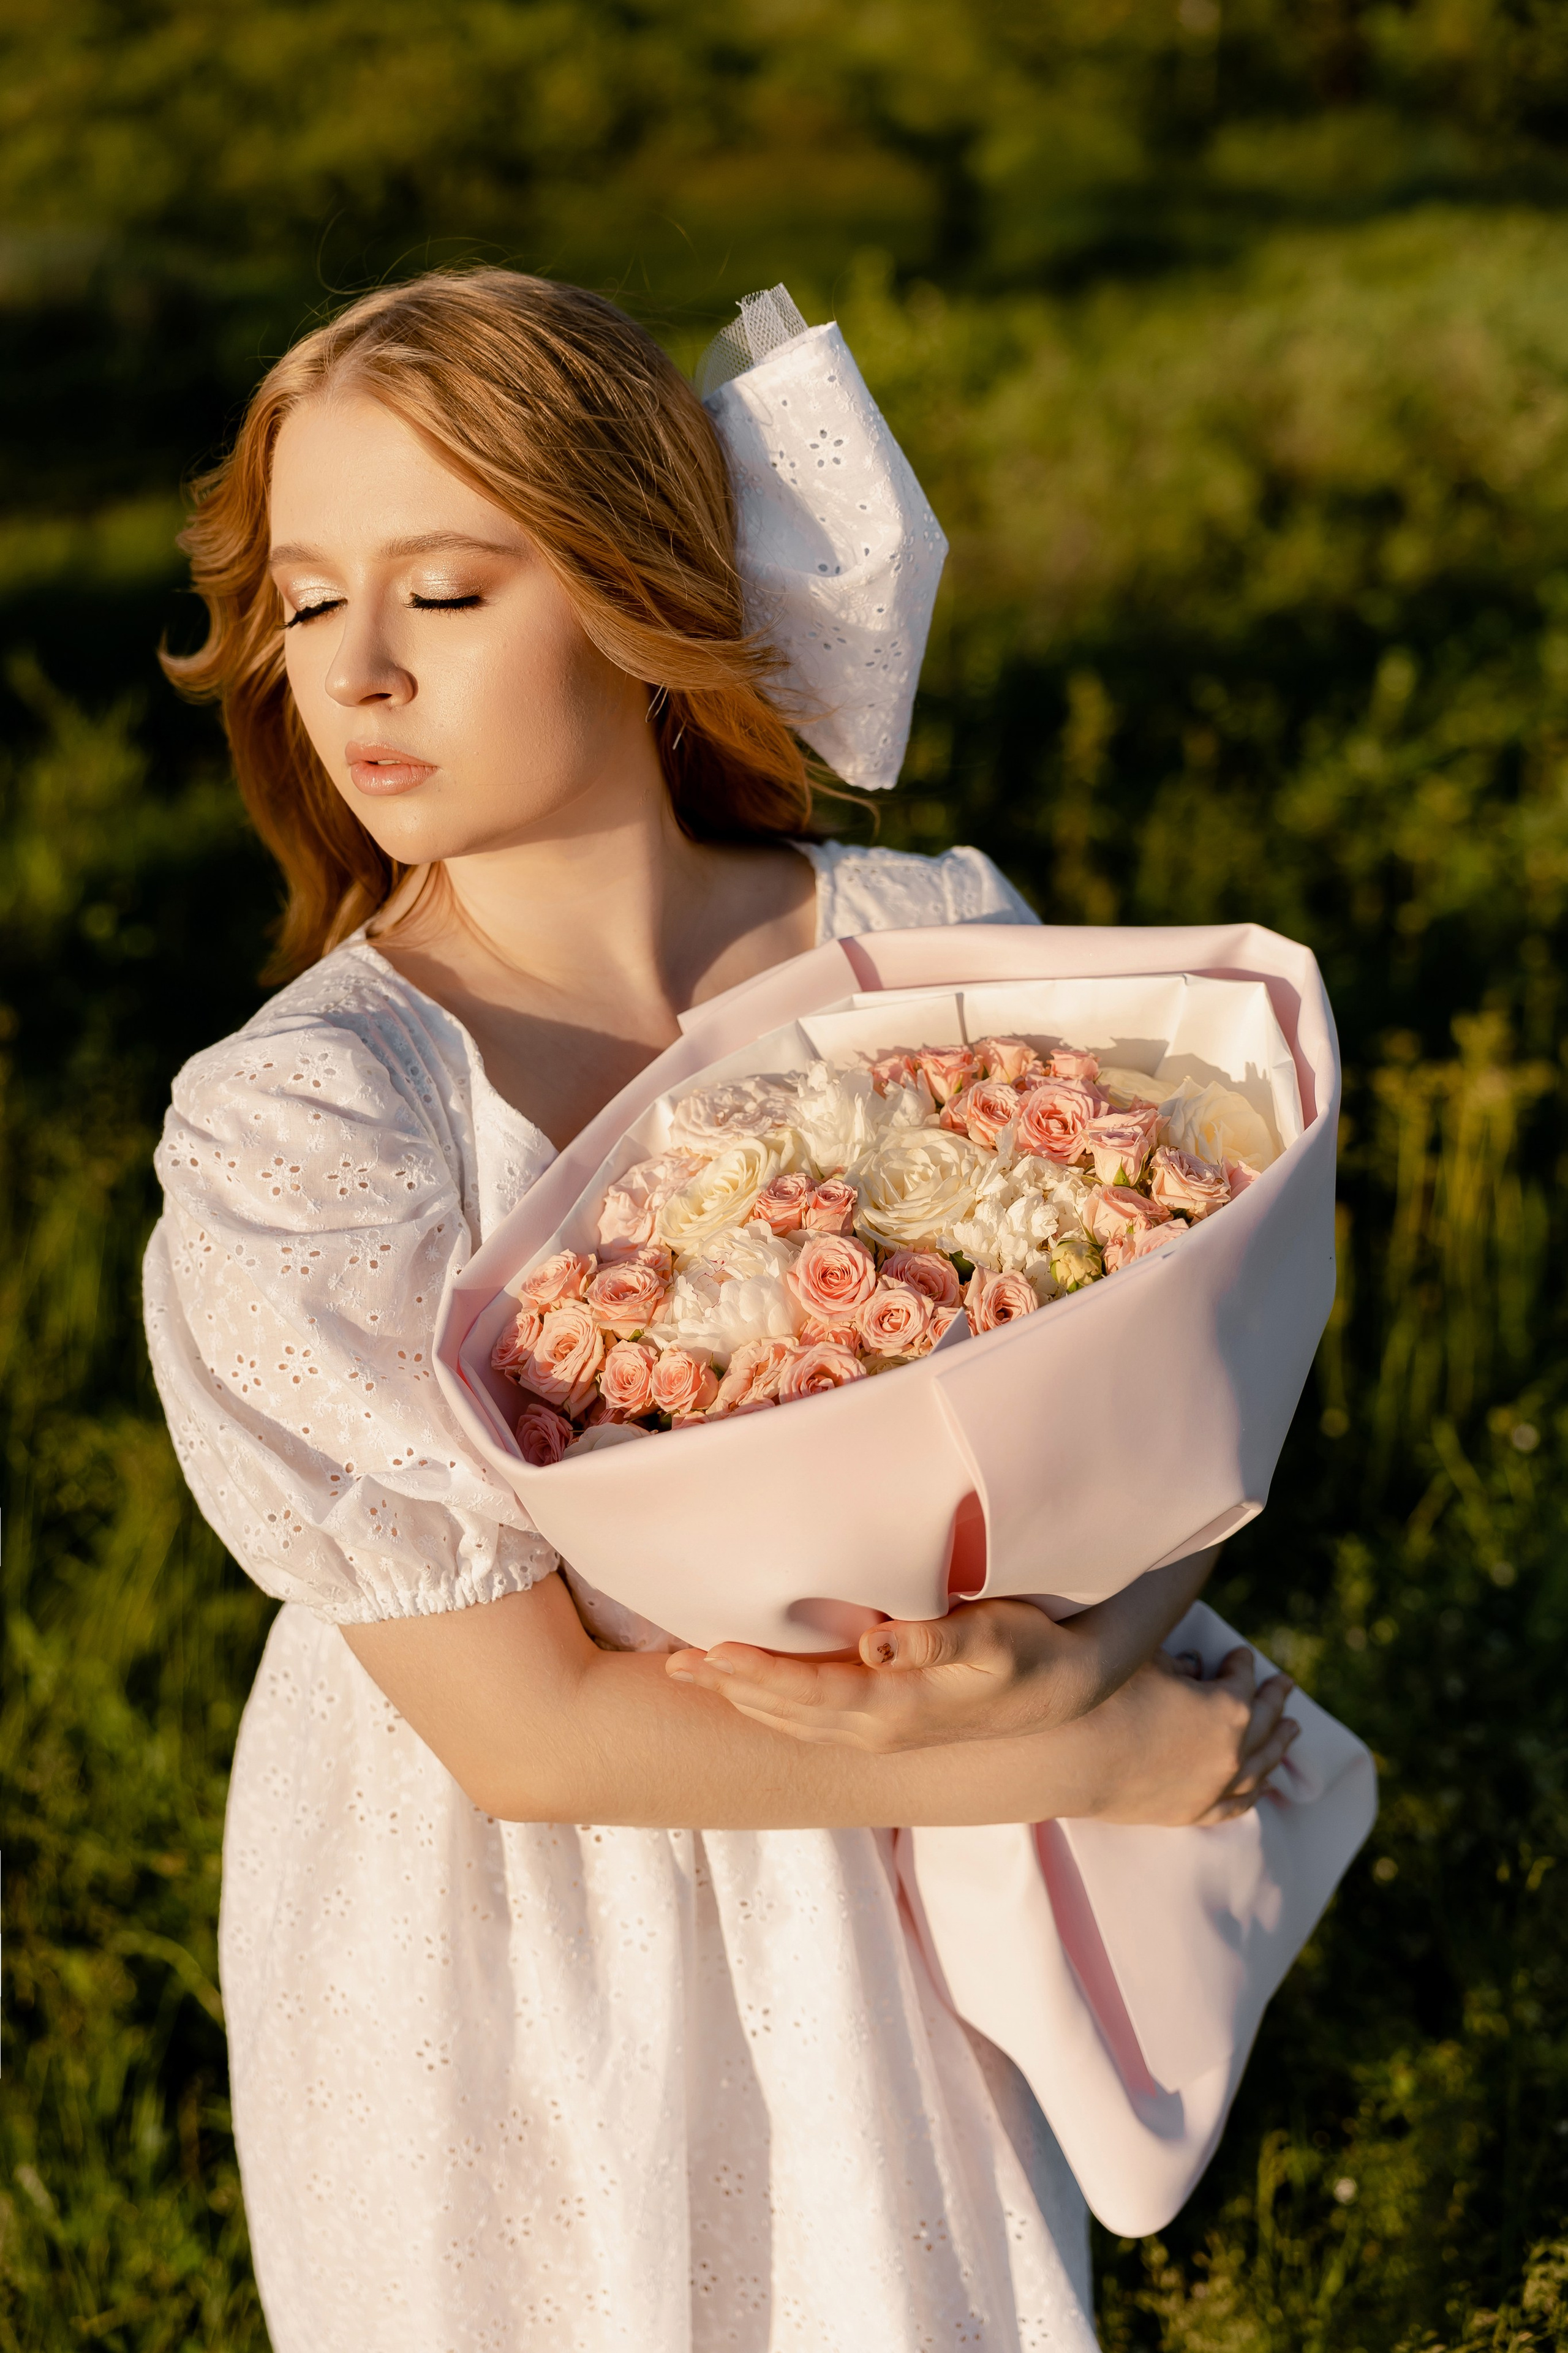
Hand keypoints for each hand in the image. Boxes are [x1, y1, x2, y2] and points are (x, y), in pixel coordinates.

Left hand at [664, 1548, 1223, 1754]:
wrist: (1075, 1699)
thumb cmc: (1035, 1653)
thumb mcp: (996, 1641)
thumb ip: (935, 1640)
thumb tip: (878, 1641)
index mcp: (895, 1709)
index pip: (807, 1693)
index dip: (755, 1674)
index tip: (708, 1650)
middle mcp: (878, 1728)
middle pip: (786, 1712)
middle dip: (728, 1688)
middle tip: (671, 1665)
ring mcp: (882, 1730)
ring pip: (793, 1719)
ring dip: (742, 1696)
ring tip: (693, 1672)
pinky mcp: (890, 1721)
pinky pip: (812, 1717)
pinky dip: (772, 1701)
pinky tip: (752, 1686)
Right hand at [1071, 1646, 1300, 1825]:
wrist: (1071, 1759)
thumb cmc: (1107, 1700)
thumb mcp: (1147, 1663)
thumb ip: (1179, 1663)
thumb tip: (1195, 1666)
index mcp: (1227, 1709)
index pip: (1243, 1679)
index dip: (1242, 1663)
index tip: (1240, 1654)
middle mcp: (1231, 1752)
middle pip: (1265, 1722)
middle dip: (1275, 1700)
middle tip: (1285, 1685)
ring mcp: (1214, 1788)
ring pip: (1261, 1767)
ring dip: (1278, 1746)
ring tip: (1291, 1731)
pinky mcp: (1192, 1812)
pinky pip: (1237, 1803)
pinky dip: (1254, 1790)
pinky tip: (1262, 1782)